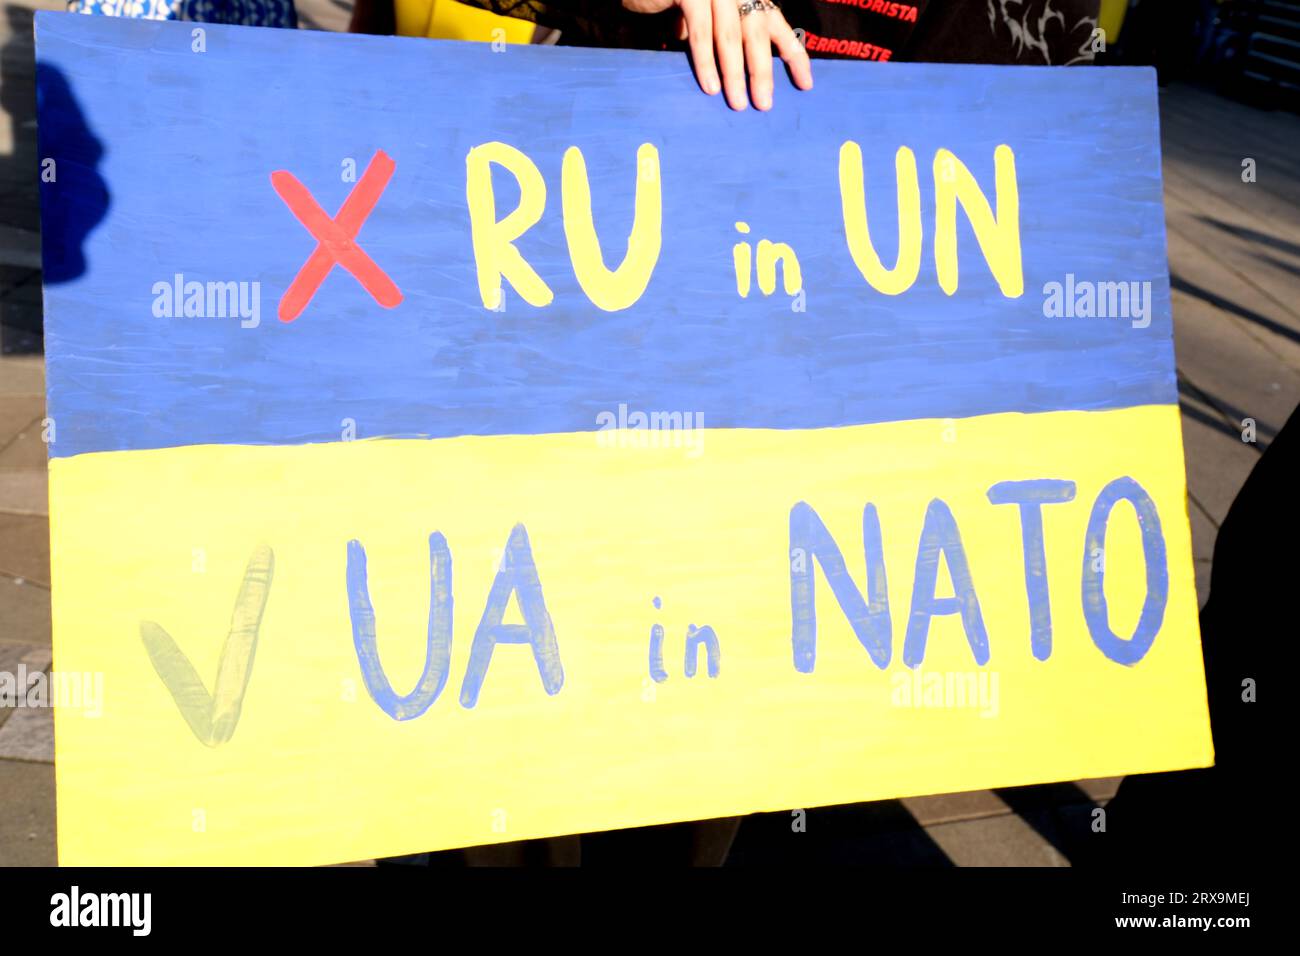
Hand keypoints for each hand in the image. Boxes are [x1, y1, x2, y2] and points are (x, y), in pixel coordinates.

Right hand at [623, 0, 812, 110]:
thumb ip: (721, 39)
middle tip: (764, 105)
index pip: (777, 24)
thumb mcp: (705, 21)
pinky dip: (705, 61)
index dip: (793, 54)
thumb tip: (736, 80)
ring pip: (731, 35)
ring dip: (735, 73)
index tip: (805, 85)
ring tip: (737, 103)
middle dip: (762, 71)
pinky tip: (709, 86)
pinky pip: (701, 31)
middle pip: (757, 32)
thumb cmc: (672, 2)